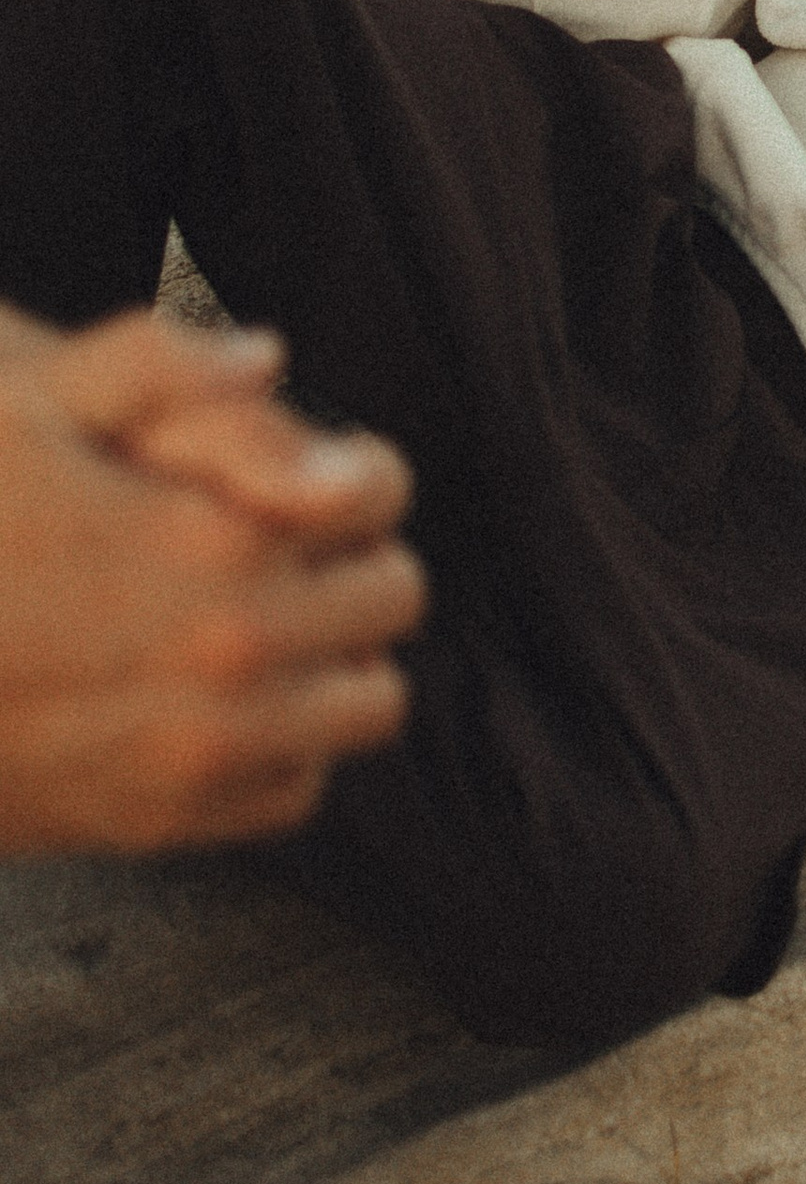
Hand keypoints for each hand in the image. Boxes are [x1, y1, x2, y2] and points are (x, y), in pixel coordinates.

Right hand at [0, 308, 424, 856]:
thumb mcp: (25, 402)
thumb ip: (164, 366)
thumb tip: (269, 361)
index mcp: (217, 543)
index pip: (379, 494)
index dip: (344, 466)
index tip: (300, 470)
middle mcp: (233, 656)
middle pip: (391, 596)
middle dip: (347, 557)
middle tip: (283, 543)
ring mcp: (204, 751)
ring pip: (367, 701)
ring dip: (332, 655)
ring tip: (263, 620)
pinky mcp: (163, 822)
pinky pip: (296, 788)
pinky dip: (281, 744)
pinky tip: (220, 698)